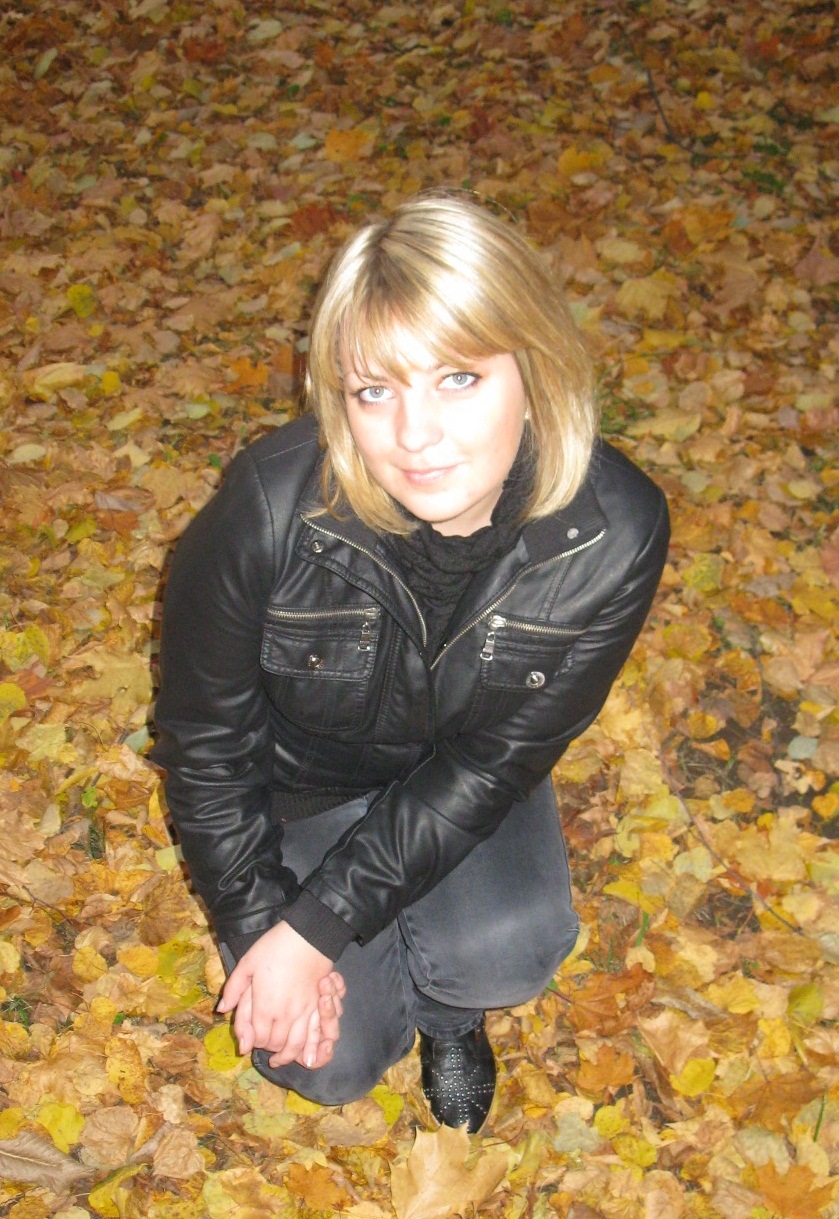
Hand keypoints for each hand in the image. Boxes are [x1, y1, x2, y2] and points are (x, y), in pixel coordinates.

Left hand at [216, 922, 336, 1066]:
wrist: (307, 936)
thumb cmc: (274, 947)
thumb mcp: (246, 964)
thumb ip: (232, 989)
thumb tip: (221, 1011)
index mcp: (265, 1006)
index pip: (258, 1038)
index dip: (253, 1041)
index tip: (252, 1037)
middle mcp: (285, 1014)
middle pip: (276, 1044)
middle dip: (269, 1047)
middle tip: (265, 1045)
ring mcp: (305, 1012)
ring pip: (297, 1045)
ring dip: (288, 1055)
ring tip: (281, 1058)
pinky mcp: (319, 1006)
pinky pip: (315, 1034)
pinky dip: (309, 1047)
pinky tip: (305, 1051)